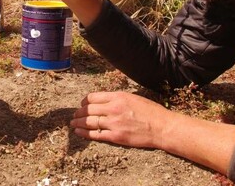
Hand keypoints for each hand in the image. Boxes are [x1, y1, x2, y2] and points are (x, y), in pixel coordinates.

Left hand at [70, 91, 234, 175]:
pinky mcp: (116, 136)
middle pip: (88, 109)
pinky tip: (78, 132)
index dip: (84, 101)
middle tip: (74, 114)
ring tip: (72, 123)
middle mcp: (113, 108)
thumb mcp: (133, 97)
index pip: (93, 97)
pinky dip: (85, 133)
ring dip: (78, 122)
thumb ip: (117, 98)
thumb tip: (104, 99)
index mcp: (117, 97)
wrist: (162, 127)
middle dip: (78, 112)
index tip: (82, 104)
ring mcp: (113, 123)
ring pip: (89, 122)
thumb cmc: (151, 111)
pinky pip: (95, 134)